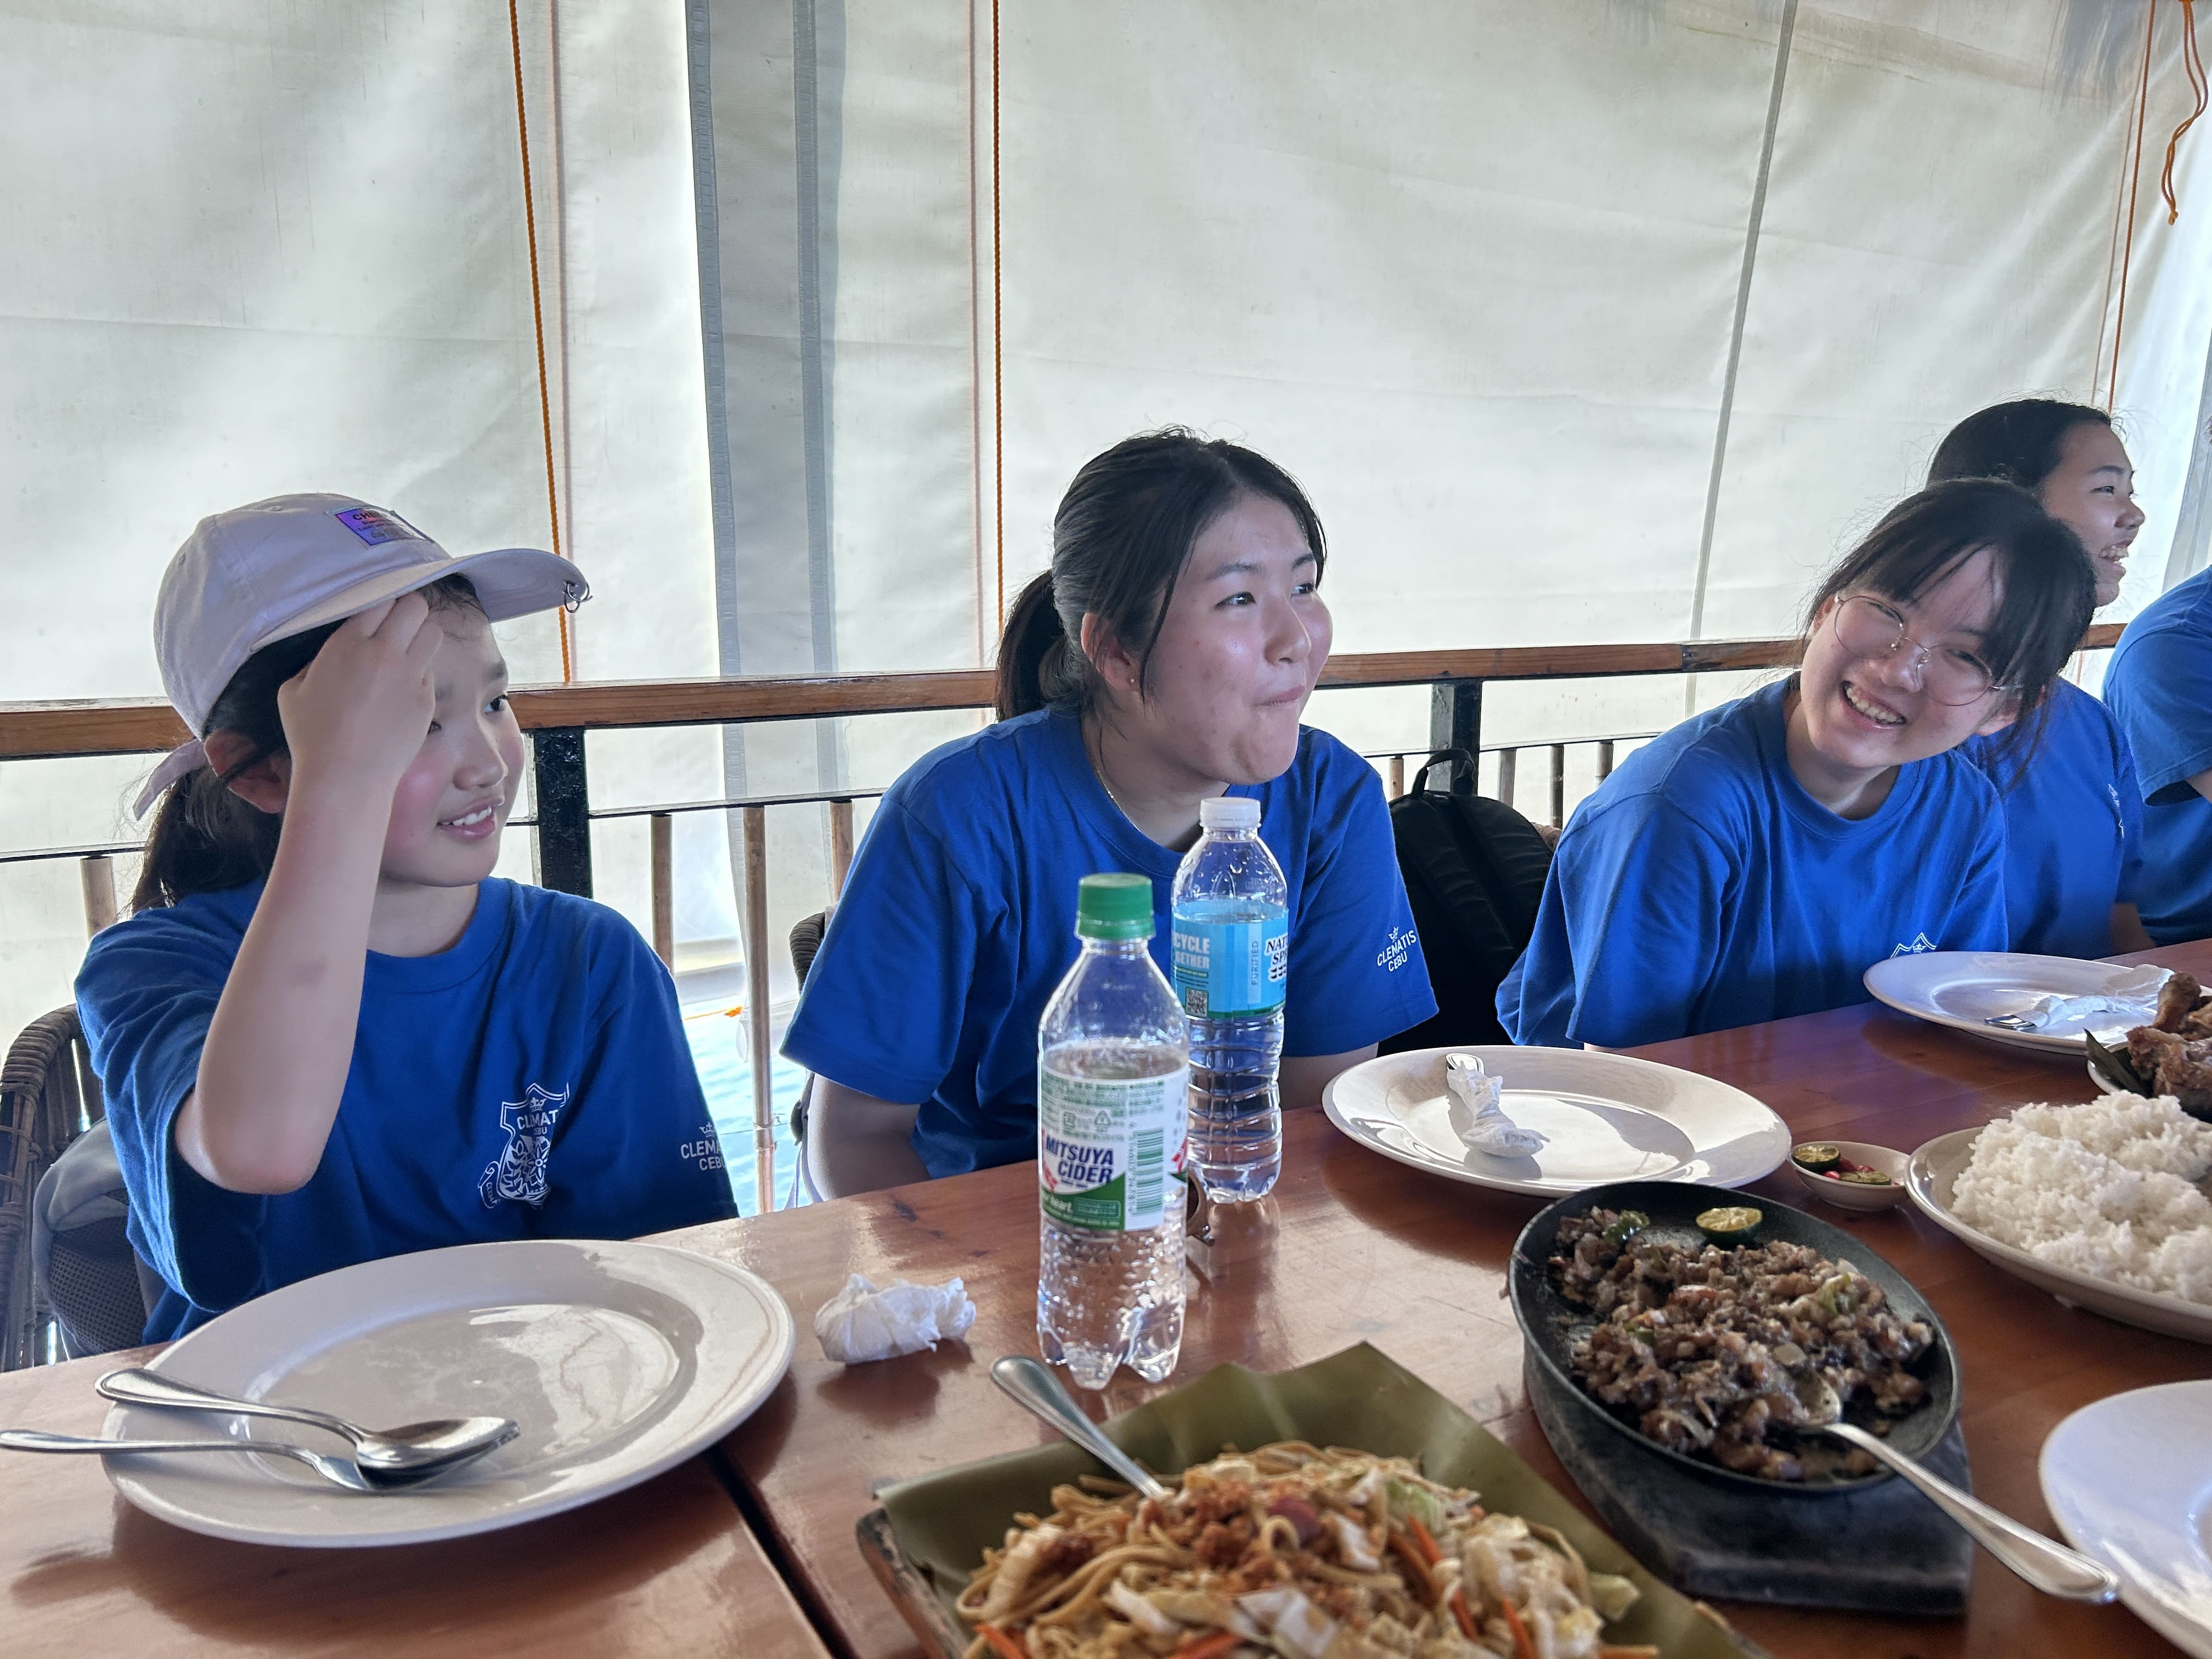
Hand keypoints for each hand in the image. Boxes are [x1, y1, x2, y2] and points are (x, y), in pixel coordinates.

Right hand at [276, 594, 442, 801]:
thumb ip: (316, 662)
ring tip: (407, 651)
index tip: (378, 613)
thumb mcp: (293, 691)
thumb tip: (332, 655)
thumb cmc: (312, 738)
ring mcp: (409, 676)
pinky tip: (403, 689)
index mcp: (346, 645)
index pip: (379, 600)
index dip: (382, 603)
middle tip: (398, 626)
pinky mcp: (426, 699)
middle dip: (408, 611)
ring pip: (432, 633)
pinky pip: (430, 671)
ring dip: (421, 636)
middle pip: (414, 606)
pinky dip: (421, 672)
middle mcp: (383, 654)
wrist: (345, 778)